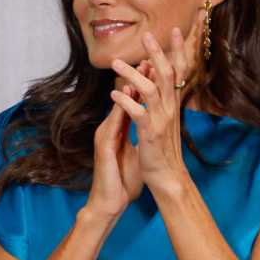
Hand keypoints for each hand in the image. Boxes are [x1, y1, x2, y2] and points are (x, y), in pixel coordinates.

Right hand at [87, 60, 152, 218]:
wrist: (108, 201)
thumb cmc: (122, 181)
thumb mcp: (136, 154)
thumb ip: (140, 138)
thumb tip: (151, 130)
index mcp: (119, 130)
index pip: (133, 102)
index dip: (144, 84)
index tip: (155, 67)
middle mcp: (110, 128)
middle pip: (124, 98)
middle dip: (136, 77)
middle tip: (148, 58)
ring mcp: (105, 135)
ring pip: (118, 105)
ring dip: (128, 88)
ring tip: (139, 70)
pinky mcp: (104, 145)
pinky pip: (113, 123)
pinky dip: (120, 108)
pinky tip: (126, 98)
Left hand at [110, 30, 196, 196]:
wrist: (166, 177)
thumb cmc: (162, 150)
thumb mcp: (163, 121)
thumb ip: (161, 102)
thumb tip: (156, 82)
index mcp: (172, 105)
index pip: (178, 72)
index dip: (178, 51)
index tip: (177, 30)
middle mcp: (170, 109)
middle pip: (168, 74)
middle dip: (158, 53)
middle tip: (147, 34)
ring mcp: (161, 121)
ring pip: (151, 90)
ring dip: (133, 75)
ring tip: (116, 63)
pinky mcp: (150, 134)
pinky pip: (139, 113)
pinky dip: (126, 101)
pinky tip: (114, 93)